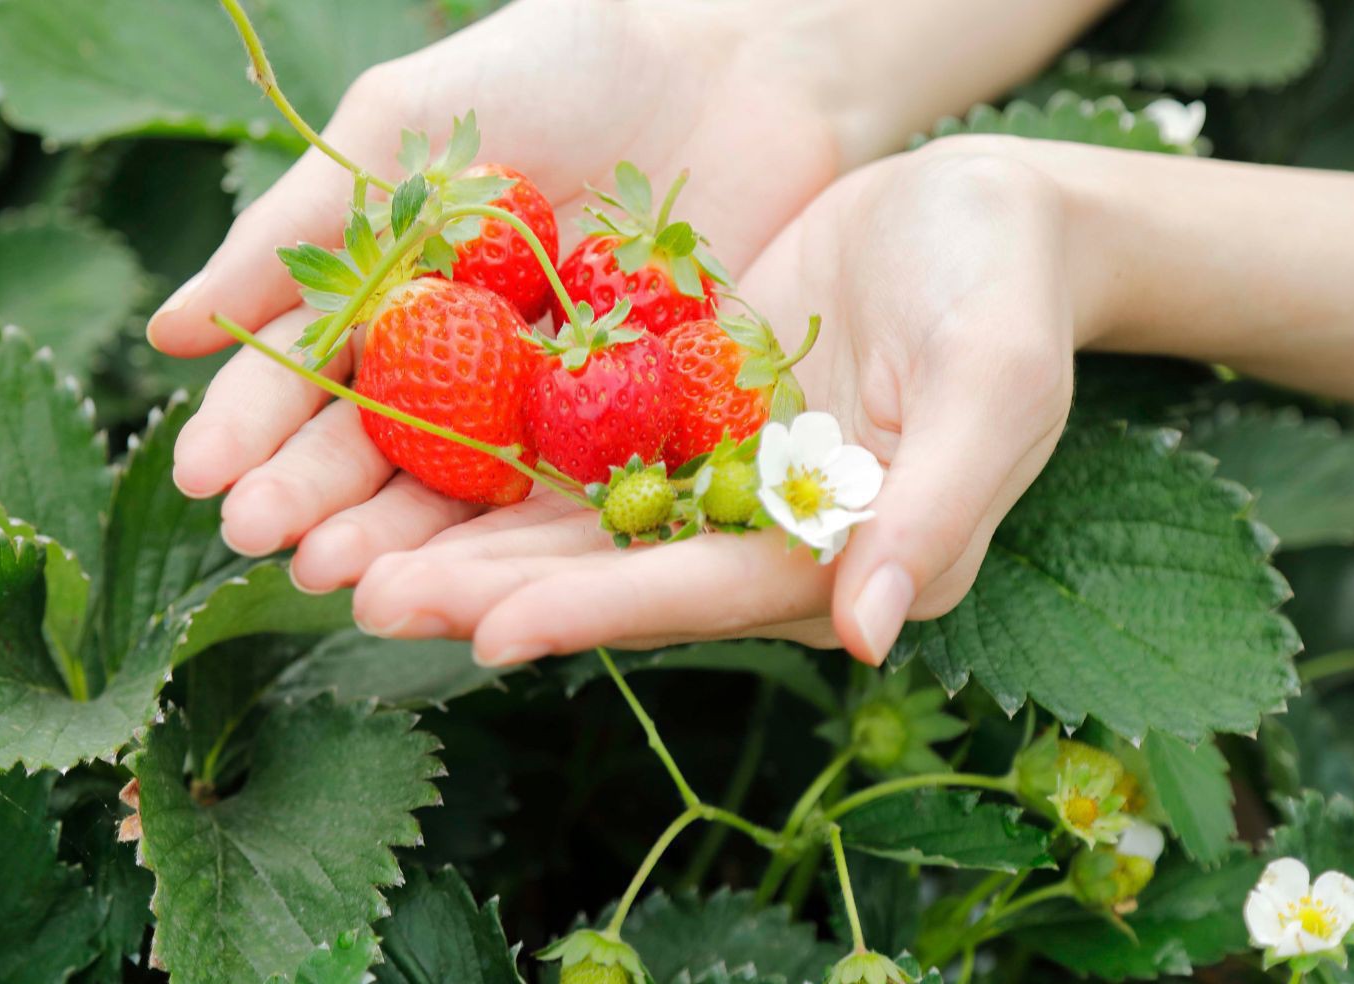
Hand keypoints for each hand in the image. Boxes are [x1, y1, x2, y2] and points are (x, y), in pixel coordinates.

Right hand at [149, 0, 858, 586]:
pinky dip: (531, 545)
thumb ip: (298, 229)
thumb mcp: (405, 126)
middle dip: (316, 499)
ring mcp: (554, 405)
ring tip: (352, 583)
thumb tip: (168, 332)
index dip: (253, 426)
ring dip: (407, 544)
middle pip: (380, 451)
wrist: (740, 57)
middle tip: (260, 542)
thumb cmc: (561, 61)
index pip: (309, 376)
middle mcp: (467, 366)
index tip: (203, 476)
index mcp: (400, 297)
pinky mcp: (649, 429)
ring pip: (470, 493)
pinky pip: (584, 497)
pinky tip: (480, 582)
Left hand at [348, 138, 1083, 664]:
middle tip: (366, 596)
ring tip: (346, 551)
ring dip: (462, 536)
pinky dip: (490, 453)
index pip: (702, 590)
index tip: (491, 632)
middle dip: (488, 588)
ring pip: (569, 514)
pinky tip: (398, 459)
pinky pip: (572, 436)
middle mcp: (758, 531)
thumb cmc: (1007, 296)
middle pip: (609, 569)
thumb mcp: (994, 387)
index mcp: (840, 553)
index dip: (597, 610)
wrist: (985, 213)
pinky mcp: (676, 404)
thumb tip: (872, 633)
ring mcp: (709, 468)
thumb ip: (937, 508)